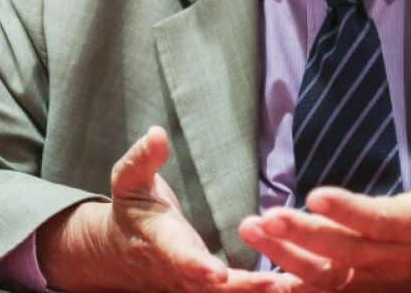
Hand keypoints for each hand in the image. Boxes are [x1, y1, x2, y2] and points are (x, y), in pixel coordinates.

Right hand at [38, 125, 304, 292]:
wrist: (119, 251)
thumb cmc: (132, 209)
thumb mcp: (129, 181)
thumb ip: (143, 159)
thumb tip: (157, 133)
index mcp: (161, 243)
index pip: (179, 257)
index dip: (197, 267)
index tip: (217, 271)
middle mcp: (179, 271)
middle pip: (210, 286)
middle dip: (242, 286)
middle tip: (273, 282)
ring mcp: (193, 284)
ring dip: (255, 291)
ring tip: (290, 286)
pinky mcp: (207, 287)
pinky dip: (257, 291)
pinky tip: (291, 286)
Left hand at [239, 122, 410, 291]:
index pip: (379, 220)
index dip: (348, 211)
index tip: (316, 194)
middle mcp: (392, 260)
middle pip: (344, 252)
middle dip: (303, 236)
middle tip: (267, 218)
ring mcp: (375, 282)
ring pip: (326, 277)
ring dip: (286, 257)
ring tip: (253, 230)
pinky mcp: (362, 292)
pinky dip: (291, 287)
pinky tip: (256, 274)